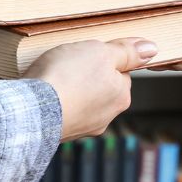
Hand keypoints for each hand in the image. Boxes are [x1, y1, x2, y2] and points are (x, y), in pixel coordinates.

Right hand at [26, 39, 158, 140]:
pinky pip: (62, 110)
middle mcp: (106, 116)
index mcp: (121, 96)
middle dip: (86, 74)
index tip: (86, 53)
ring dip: (69, 88)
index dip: (103, 57)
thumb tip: (151, 49)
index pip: (119, 71)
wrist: (31, 109)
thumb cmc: (67, 78)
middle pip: (100, 85)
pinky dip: (55, 101)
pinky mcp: (60, 132)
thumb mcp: (101, 52)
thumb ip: (127, 51)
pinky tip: (44, 93)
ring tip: (53, 77)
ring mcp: (82, 127)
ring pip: (80, 98)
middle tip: (68, 63)